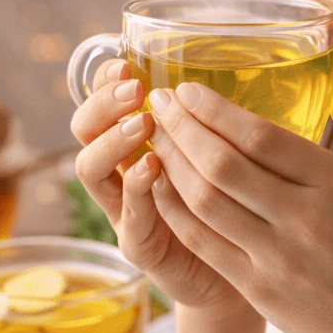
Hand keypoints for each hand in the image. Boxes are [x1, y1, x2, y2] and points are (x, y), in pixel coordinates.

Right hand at [70, 60, 253, 319]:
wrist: (243, 273)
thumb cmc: (239, 203)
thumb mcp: (231, 149)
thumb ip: (223, 117)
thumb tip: (248, 61)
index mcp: (140, 144)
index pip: (106, 102)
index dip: (106, 79)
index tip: (125, 58)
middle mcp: (123, 174)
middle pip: (85, 130)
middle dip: (103, 104)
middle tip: (132, 88)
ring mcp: (126, 211)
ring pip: (91, 170)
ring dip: (113, 142)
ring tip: (143, 124)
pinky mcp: (141, 247)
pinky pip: (127, 217)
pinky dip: (136, 189)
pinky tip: (152, 168)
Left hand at [143, 67, 332, 332]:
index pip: (262, 137)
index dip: (216, 110)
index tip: (186, 89)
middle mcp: (304, 219)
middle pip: (224, 164)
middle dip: (182, 127)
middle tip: (156, 101)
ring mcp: (277, 257)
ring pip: (205, 201)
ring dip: (170, 163)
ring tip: (153, 136)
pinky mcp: (257, 288)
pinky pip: (202, 241)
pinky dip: (174, 209)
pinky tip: (157, 184)